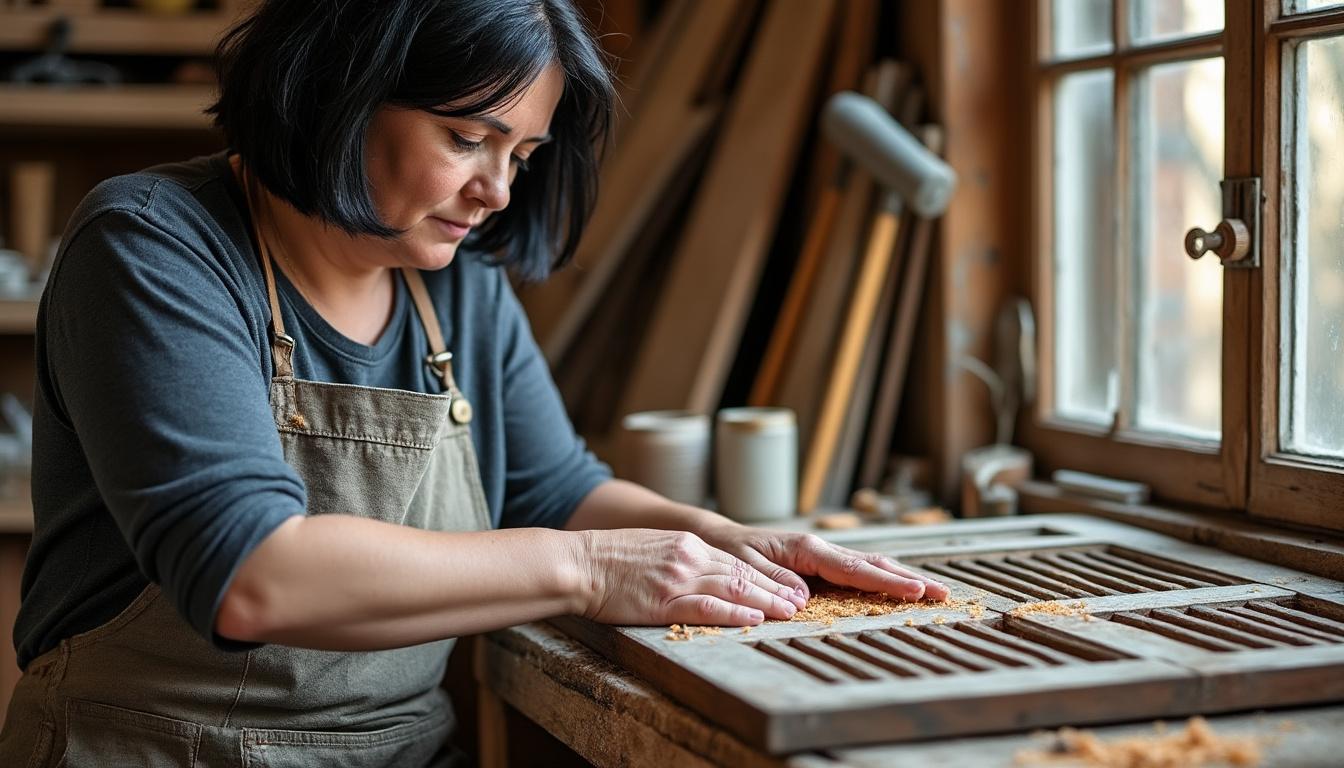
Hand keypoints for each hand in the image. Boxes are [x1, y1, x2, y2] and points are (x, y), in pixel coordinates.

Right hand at [576, 528, 808, 626]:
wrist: (578, 563)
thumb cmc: (608, 559)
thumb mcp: (652, 548)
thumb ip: (680, 557)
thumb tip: (703, 572)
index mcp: (686, 544)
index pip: (735, 562)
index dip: (765, 577)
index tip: (786, 588)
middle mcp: (688, 556)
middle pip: (742, 574)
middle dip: (775, 589)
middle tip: (801, 603)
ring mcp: (677, 578)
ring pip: (732, 589)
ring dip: (765, 602)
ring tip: (789, 612)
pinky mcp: (663, 600)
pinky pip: (706, 607)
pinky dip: (733, 614)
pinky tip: (752, 619)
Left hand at [695, 521, 950, 602]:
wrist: (716, 539)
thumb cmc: (726, 552)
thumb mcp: (741, 568)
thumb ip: (771, 582)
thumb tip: (803, 601)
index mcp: (805, 549)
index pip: (853, 570)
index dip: (886, 582)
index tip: (914, 591)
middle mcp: (819, 549)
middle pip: (872, 565)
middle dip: (909, 579)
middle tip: (943, 594)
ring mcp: (822, 555)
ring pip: (870, 566)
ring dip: (902, 577)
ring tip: (935, 591)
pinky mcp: (820, 563)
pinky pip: (857, 571)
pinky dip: (883, 578)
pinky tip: (901, 587)